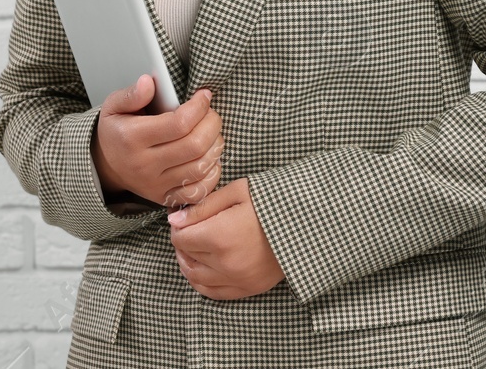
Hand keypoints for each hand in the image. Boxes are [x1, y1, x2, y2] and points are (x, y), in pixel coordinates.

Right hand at [91, 74, 222, 210]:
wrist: (106, 166)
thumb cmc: (117, 131)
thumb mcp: (114, 107)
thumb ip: (132, 94)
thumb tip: (148, 82)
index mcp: (132, 138)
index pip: (179, 123)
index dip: (199, 107)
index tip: (204, 96)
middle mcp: (144, 165)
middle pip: (195, 146)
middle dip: (212, 124)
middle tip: (211, 113)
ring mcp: (155, 185)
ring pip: (200, 167)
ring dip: (215, 146)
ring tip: (211, 132)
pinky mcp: (165, 197)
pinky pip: (199, 191)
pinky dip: (212, 172)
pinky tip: (209, 156)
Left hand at [168, 177, 284, 299]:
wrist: (310, 221)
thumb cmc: (275, 200)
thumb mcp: (239, 191)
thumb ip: (204, 207)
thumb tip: (175, 220)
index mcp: (220, 235)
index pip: (181, 238)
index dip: (178, 226)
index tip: (185, 218)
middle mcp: (225, 262)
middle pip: (187, 256)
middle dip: (184, 241)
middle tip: (191, 228)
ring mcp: (238, 279)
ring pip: (196, 278)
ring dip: (189, 263)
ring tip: (193, 248)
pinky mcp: (249, 288)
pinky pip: (213, 293)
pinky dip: (202, 282)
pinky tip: (203, 269)